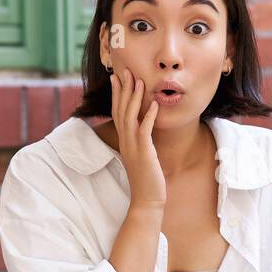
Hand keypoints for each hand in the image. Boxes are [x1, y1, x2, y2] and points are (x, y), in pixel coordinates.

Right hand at [111, 65, 165, 209]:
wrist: (147, 200)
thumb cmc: (146, 179)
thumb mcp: (141, 156)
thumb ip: (139, 142)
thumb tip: (142, 130)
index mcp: (124, 140)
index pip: (117, 112)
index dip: (117, 94)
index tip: (117, 78)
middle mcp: (125, 141)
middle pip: (120, 110)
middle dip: (123, 89)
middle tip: (124, 70)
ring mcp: (133, 146)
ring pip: (130, 116)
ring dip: (134, 97)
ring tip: (139, 80)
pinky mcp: (143, 153)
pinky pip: (145, 130)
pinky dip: (149, 116)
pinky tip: (154, 103)